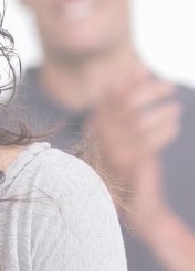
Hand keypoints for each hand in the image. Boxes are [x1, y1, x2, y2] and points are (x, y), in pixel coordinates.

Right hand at [85, 63, 178, 186]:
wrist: (129, 201)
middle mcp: (100, 139)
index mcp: (96, 127)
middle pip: (126, 106)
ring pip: (140, 123)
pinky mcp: (128, 165)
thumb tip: (138, 69)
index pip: (109, 98)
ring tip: (174, 109)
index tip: (143, 69)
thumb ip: (126, 103)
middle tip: (168, 87)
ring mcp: (113, 152)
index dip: (126, 82)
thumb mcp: (122, 130)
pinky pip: (149, 142)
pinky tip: (173, 127)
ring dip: (162, 113)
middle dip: (149, 92)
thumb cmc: (128, 159)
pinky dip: (164, 131)